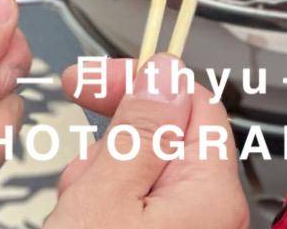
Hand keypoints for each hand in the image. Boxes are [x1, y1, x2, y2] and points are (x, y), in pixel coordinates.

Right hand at [48, 55, 245, 228]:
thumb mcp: (103, 201)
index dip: (140, 83)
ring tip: (73, 216)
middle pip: (163, 139)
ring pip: (140, 175)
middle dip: (112, 146)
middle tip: (76, 179)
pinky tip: (75, 223)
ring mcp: (190, 227)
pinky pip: (135, 209)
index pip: (193, 102)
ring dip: (100, 183)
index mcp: (212, 191)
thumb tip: (164, 73)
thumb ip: (137, 134)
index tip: (90, 79)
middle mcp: (212, 210)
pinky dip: (103, 209)